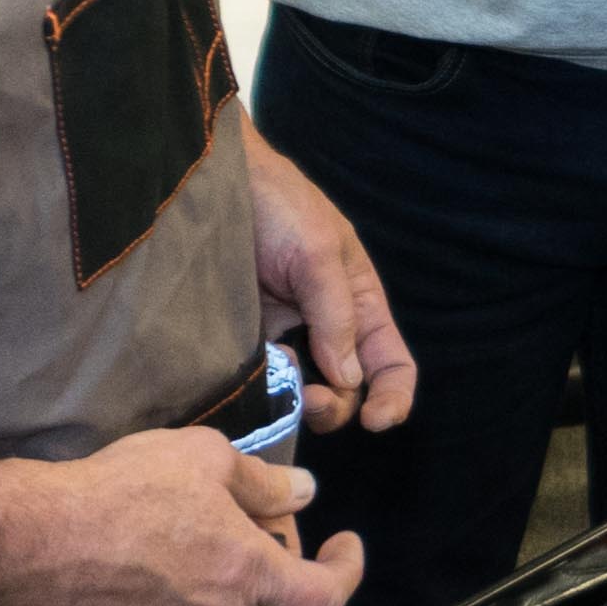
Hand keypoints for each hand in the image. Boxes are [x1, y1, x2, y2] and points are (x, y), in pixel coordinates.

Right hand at [0, 430, 362, 605]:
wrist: (39, 539)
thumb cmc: (125, 490)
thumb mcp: (206, 458)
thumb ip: (264, 482)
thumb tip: (303, 494)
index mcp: (249, 574)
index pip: (325, 598)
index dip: (346, 572)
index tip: (344, 543)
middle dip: (296, 577)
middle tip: (272, 530)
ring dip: (249, 589)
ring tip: (221, 536)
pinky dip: (209, 599)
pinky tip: (181, 558)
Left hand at [244, 118, 414, 435]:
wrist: (213, 184)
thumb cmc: (278, 206)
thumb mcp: (318, 253)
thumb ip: (336, 317)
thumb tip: (350, 381)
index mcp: (358, 302)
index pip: (390, 361)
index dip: (393, 396)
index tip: (376, 421)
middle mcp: (325, 325)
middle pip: (346, 389)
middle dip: (336, 405)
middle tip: (309, 402)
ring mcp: (282, 335)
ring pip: (301, 392)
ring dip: (296, 403)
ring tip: (278, 389)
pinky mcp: (242, 341)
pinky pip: (258, 380)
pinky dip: (259, 392)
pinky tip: (248, 382)